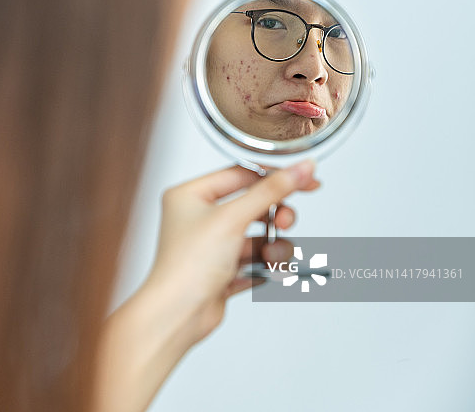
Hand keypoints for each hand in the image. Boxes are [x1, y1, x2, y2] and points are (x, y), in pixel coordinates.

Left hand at [147, 160, 318, 342]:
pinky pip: (255, 261)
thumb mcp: (233, 218)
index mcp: (189, 195)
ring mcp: (211, 245)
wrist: (178, 315)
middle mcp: (198, 218)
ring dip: (273, 246)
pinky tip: (267, 272)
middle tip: (285, 223)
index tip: (306, 179)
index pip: (240, 174)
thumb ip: (271, 191)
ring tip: (272, 257)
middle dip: (275, 217)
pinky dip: (265, 266)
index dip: (275, 176)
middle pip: (253, 206)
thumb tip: (300, 169)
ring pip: (258, 236)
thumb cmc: (187, 265)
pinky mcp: (222, 271)